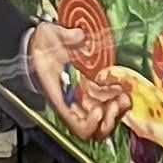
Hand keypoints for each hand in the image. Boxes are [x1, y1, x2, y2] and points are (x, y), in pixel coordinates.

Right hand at [28, 26, 131, 141]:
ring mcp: (83, 97)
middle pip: (95, 128)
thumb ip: (63, 36)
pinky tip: (123, 86)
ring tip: (124, 96)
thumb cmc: (40, 45)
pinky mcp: (91, 88)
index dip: (90, 124)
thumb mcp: (47, 35)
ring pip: (104, 117)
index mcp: (59, 97)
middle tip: (118, 102)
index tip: (99, 110)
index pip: (76, 125)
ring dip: (117, 110)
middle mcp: (73, 103)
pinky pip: (107, 101)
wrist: (38, 44)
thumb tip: (79, 36)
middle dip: (110, 118)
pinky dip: (117, 97)